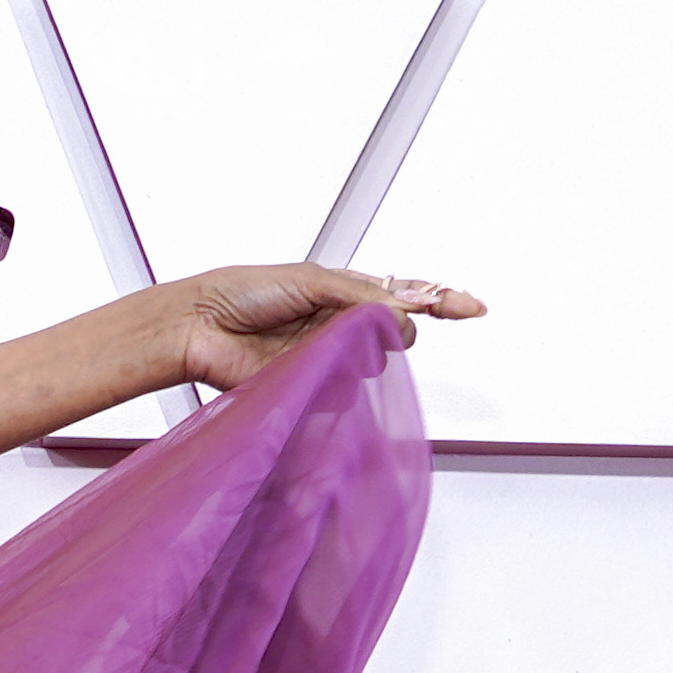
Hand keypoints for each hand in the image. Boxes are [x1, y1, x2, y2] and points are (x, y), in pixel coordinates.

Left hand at [167, 261, 482, 390]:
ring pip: (371, 364)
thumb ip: (362, 296)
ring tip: (310, 340)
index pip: (406, 295)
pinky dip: (330, 380)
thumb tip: (399, 317)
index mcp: (344, 292)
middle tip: (363, 324)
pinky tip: (300, 367)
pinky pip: (342, 392)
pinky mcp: (310, 386)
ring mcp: (327, 357)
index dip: (441, 300)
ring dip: (354, 353)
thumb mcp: (312, 280)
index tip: (472, 307)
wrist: (200, 327)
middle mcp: (340, 325)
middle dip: (391, 329)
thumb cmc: (243, 293)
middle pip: (396, 333)